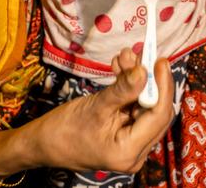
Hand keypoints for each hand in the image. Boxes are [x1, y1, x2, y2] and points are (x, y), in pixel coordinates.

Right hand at [26, 48, 174, 172]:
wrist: (42, 144)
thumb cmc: (64, 130)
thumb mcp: (96, 106)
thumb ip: (123, 90)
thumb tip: (144, 70)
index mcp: (129, 151)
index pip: (158, 116)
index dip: (163, 86)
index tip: (161, 61)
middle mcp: (136, 151)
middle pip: (156, 111)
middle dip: (149, 80)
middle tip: (143, 55)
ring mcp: (132, 144)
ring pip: (145, 106)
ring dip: (137, 80)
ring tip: (125, 57)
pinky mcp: (126, 134)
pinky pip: (134, 107)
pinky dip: (129, 88)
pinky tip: (120, 68)